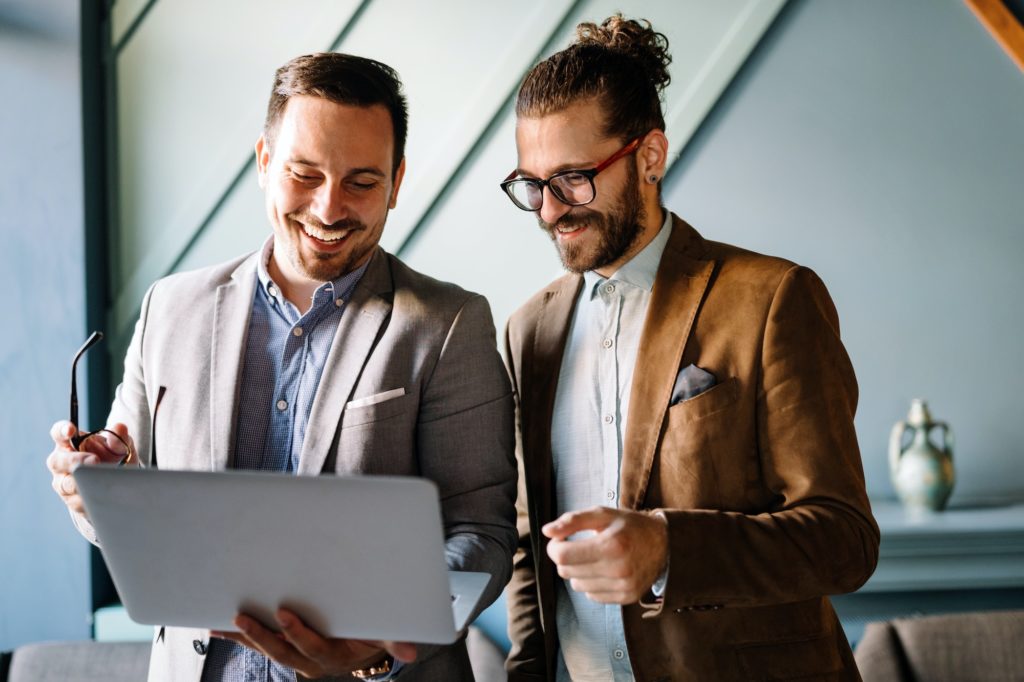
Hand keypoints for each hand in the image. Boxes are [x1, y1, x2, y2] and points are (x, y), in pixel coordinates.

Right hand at [46, 420, 135, 516]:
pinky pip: (76, 502)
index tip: (71, 430)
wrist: (115, 484)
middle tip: (94, 460)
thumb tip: (120, 427)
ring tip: (99, 481)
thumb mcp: (119, 446)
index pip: (59, 433)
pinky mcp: (71, 500)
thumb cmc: (112, 458)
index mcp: (69, 442)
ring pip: (65, 484)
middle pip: (57, 461)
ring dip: (81, 483)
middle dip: (75, 461)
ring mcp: (63, 482)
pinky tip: (103, 497)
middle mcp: (61, 462)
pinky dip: (90, 499)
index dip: (62, 430)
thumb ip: (118, 437)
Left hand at [212, 608, 416, 678]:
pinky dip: (238, 637)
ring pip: (266, 649)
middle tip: (244, 616)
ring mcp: (295, 658)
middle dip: (262, 635)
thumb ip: (394, 642)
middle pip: (282, 651)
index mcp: (333, 656)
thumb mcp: (385, 637)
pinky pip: (258, 645)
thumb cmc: (373, 636)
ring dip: (244, 637)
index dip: (298, 633)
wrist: (363, 651)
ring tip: (223, 623)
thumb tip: (410, 654)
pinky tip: (217, 628)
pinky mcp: (284, 650)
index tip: (284, 614)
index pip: (313, 647)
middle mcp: (310, 662)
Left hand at [543, 506, 667, 603]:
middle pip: (567, 572)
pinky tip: (604, 569)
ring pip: (577, 585)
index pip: (564, 556)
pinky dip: (591, 582)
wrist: (664, 544)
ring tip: (594, 557)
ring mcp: (624, 587)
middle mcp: (618, 570)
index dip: (554, 548)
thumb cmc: (629, 525)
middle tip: (578, 546)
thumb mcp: (602, 514)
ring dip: (578, 571)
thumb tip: (547, 531)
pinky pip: (591, 595)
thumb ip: (572, 520)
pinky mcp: (626, 598)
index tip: (559, 540)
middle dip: (565, 558)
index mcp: (612, 545)